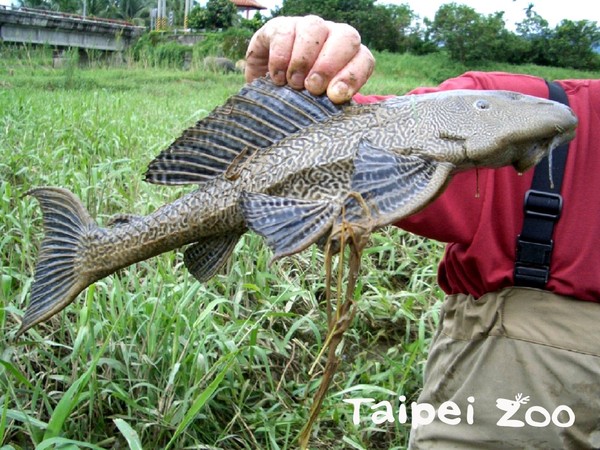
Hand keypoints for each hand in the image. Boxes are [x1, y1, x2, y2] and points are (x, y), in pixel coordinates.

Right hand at [245, 15, 374, 102]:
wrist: (266, 86)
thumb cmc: (299, 98)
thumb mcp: (317, 104)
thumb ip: (329, 103)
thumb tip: (334, 101)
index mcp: (349, 57)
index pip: (363, 59)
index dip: (352, 76)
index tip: (335, 96)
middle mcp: (333, 36)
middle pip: (346, 36)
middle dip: (329, 65)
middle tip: (313, 88)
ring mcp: (308, 28)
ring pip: (314, 28)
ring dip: (304, 59)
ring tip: (294, 83)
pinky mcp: (280, 27)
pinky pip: (284, 34)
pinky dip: (280, 58)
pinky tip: (278, 78)